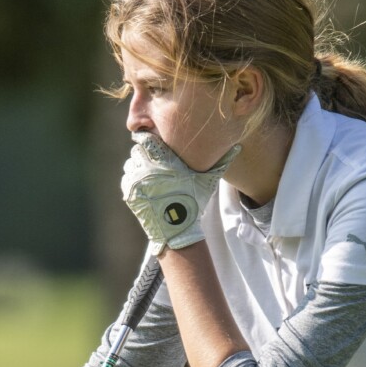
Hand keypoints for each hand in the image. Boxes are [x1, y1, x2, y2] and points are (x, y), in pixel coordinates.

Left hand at [121, 132, 239, 256]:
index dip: (148, 139)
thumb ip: (220, 162)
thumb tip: (239, 146)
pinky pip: (127, 178)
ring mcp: (135, 179)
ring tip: (151, 177)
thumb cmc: (194, 202)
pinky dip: (133, 180)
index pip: (146, 138)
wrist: (177, 228)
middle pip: (138, 150)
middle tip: (156, 164)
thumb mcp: (208, 181)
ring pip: (131, 163)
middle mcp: (146, 166)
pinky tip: (147, 188)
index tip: (154, 144)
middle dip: (145, 154)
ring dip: (138, 167)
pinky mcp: (128, 192)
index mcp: (163, 159)